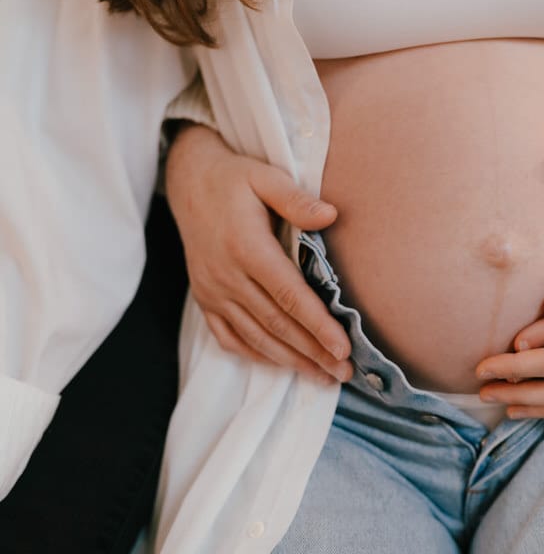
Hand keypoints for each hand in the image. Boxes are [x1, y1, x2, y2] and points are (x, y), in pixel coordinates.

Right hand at [166, 124, 352, 383]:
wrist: (187, 180)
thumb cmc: (235, 178)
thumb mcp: (266, 177)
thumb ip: (297, 199)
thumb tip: (332, 215)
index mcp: (246, 248)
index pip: (289, 296)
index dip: (318, 325)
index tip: (344, 348)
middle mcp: (227, 276)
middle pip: (277, 325)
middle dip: (313, 352)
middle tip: (345, 372)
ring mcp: (213, 291)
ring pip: (256, 337)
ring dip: (291, 361)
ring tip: (324, 376)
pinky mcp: (204, 299)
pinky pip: (230, 338)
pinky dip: (257, 355)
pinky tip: (283, 365)